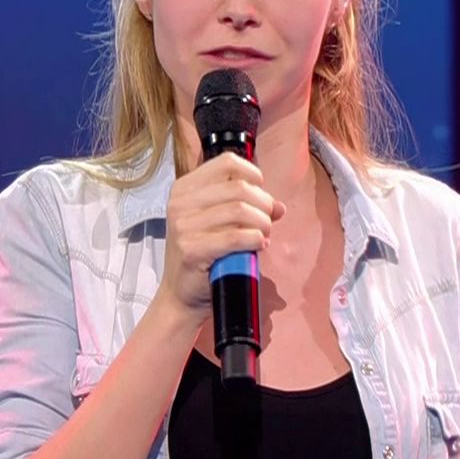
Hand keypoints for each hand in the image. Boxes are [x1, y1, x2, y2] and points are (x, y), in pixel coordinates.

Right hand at [157, 152, 285, 319]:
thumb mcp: (219, 224)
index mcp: (184, 189)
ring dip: (262, 224)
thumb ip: (247, 208)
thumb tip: (279, 206)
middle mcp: (180, 203)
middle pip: (238, 187)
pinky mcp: (191, 249)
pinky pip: (235, 237)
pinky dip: (254, 240)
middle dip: (263, 204)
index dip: (253, 175)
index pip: (227, 163)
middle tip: (267, 222)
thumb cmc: (203, 256)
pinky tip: (259, 245)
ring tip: (263, 235)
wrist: (181, 294)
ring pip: (240, 211)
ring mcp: (182, 226)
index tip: (261, 194)